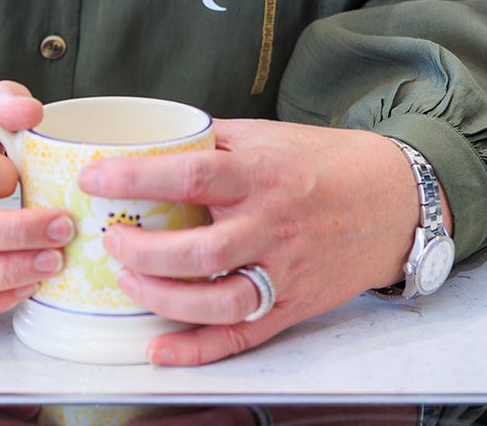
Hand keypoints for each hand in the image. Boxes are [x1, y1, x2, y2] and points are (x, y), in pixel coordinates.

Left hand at [80, 120, 451, 365]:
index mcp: (261, 173)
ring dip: (163, 298)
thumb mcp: (267, 135)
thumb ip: (213, 141)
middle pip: (198, 249)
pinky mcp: (293, 305)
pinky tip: (160, 350)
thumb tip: (154, 137)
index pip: (190, 173)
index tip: (94, 176)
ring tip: (129, 283)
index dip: (136, 177)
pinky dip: (197, 350)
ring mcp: (284, 271)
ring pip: (218, 301)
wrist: (392, 200)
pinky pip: (241, 337)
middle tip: (110, 240)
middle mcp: (271, 225)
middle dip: (143, 251)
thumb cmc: (323, 161)